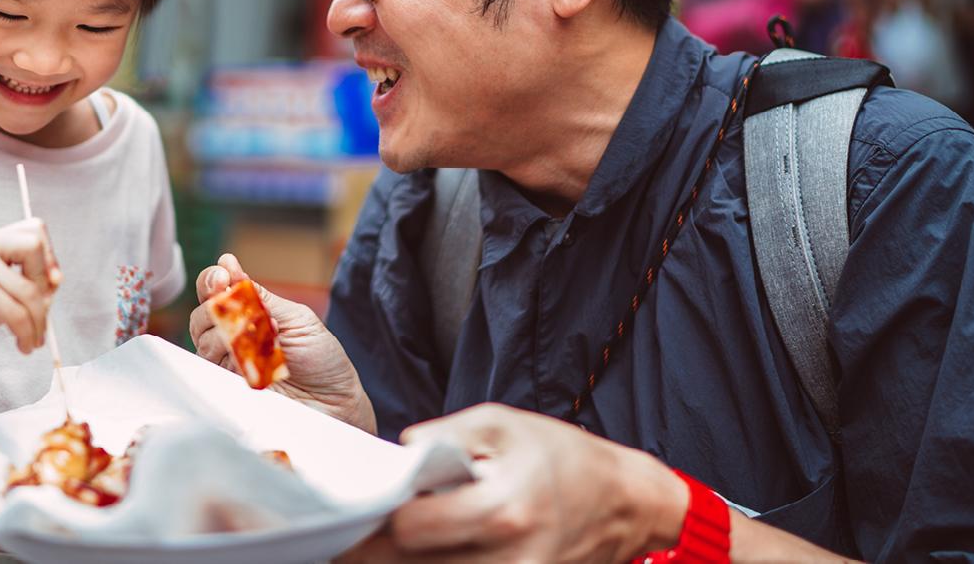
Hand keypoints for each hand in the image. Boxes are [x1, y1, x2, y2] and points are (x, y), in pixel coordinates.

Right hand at [0, 218, 60, 354]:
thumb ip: (25, 281)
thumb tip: (56, 281)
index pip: (35, 229)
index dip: (50, 255)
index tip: (51, 283)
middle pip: (34, 247)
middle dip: (44, 284)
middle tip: (38, 312)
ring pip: (29, 290)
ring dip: (37, 321)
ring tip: (32, 339)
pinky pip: (16, 313)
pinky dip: (25, 333)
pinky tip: (22, 344)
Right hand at [189, 254, 375, 432]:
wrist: (336, 402)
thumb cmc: (321, 359)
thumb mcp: (296, 318)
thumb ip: (259, 297)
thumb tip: (227, 263)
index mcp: (247, 315)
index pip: (214, 292)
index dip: (212, 281)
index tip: (224, 275)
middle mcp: (231, 339)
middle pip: (201, 317)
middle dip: (216, 306)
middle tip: (240, 307)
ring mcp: (228, 366)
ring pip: (204, 342)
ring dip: (233, 333)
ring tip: (267, 337)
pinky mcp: (229, 390)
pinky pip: (213, 371)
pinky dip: (234, 357)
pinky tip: (256, 356)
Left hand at [340, 403, 685, 563]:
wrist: (624, 500)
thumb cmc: (561, 455)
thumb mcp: (499, 423)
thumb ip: (440, 436)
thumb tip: (393, 456)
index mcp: (501, 509)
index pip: (410, 530)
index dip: (379, 517)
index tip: (361, 505)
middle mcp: (510, 558)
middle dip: (377, 550)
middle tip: (350, 531)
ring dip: (403, 562)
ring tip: (386, 539)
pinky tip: (425, 548)